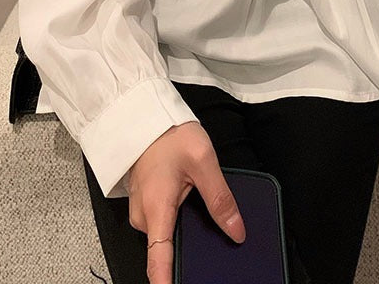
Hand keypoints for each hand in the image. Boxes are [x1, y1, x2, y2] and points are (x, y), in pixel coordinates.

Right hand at [125, 121, 245, 283]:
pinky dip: (176, 218)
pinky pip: (162, 221)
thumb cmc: (169, 134)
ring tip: (199, 205)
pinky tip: (189, 202)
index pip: (159, 262)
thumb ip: (220, 199)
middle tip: (212, 234)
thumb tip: (236, 231)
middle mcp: (144, 216)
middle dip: (189, 251)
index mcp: (156, 210)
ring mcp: (142, 209)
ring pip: (165, 234)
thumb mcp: (203, 162)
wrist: (146, 116)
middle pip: (166, 249)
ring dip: (183, 231)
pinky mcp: (145, 202)